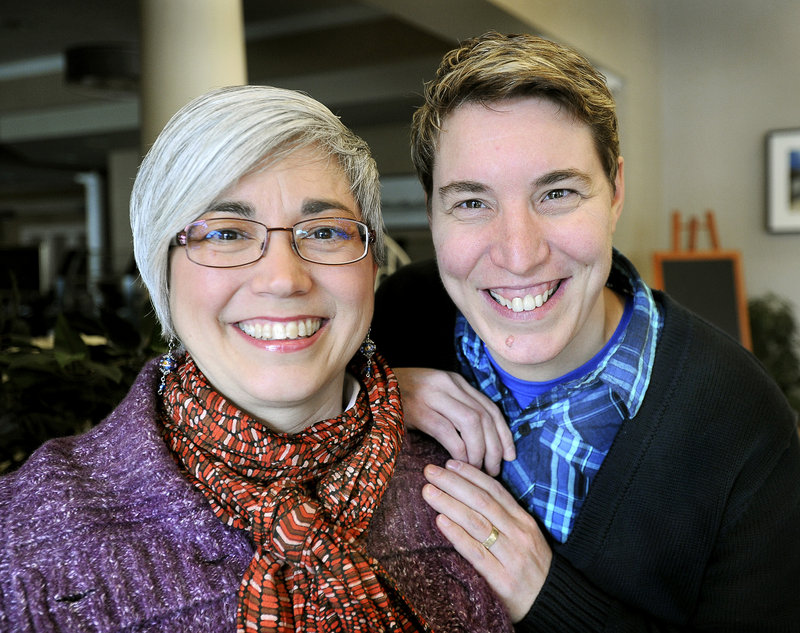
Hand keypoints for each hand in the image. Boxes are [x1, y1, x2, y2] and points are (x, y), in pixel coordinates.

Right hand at [394, 367, 514, 475]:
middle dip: (495, 447)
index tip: (510, 456)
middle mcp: (448, 384)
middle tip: (495, 470)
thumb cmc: (402, 399)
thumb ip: (455, 408)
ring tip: (478, 470)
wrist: (369, 389)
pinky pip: (448, 432)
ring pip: (472, 423)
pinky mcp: (418, 409)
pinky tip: (457, 465)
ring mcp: (433, 395)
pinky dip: (458, 451)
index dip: (504, 434)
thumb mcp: (434, 396)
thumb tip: (482, 440)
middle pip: (485, 416)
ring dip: (479, 450)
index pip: (490, 407)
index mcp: (455, 381)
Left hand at [422, 459, 551, 621]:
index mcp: (523, 520)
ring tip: (429, 492)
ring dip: (450, 504)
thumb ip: (503, 518)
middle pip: (482, 501)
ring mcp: (511, 556)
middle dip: (454, 483)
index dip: (470, 475)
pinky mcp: (502, 579)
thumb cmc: (532, 568)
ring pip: (476, 522)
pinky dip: (457, 535)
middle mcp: (518, 533)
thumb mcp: (524, 537)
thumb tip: (469, 496)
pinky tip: (440, 522)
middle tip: (429, 471)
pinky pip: (476, 553)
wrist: (552, 603)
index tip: (449, 463)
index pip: (495, 490)